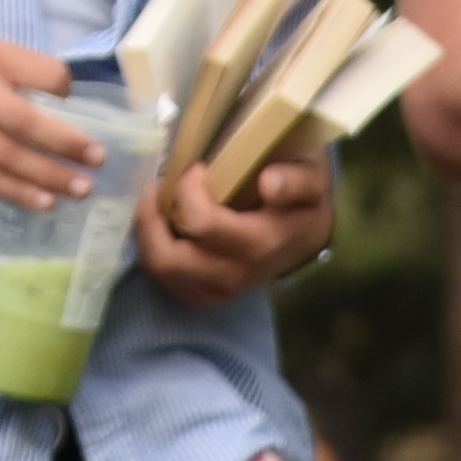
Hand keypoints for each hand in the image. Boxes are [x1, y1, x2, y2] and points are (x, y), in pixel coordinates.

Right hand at [0, 37, 97, 206]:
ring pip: (11, 157)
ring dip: (51, 176)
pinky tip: (46, 201)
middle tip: (98, 158)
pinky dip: (20, 192)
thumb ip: (20, 69)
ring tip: (83, 189)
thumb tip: (70, 98)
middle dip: (66, 143)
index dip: (65, 89)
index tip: (82, 107)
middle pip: (26, 121)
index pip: (41, 73)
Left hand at [136, 143, 334, 302]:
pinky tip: (163, 225)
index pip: (203, 224)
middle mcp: (236, 273)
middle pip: (170, 258)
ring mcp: (220, 289)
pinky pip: (168, 281)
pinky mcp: (209, 294)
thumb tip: (268, 183)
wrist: (310, 236)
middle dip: (151, 218)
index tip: (196, 166)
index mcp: (260, 243)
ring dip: (148, 234)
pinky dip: (155, 251)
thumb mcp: (312, 178)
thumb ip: (297, 181)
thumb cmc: (305, 198)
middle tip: (157, 187)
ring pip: (162, 271)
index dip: (187, 190)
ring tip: (156, 203)